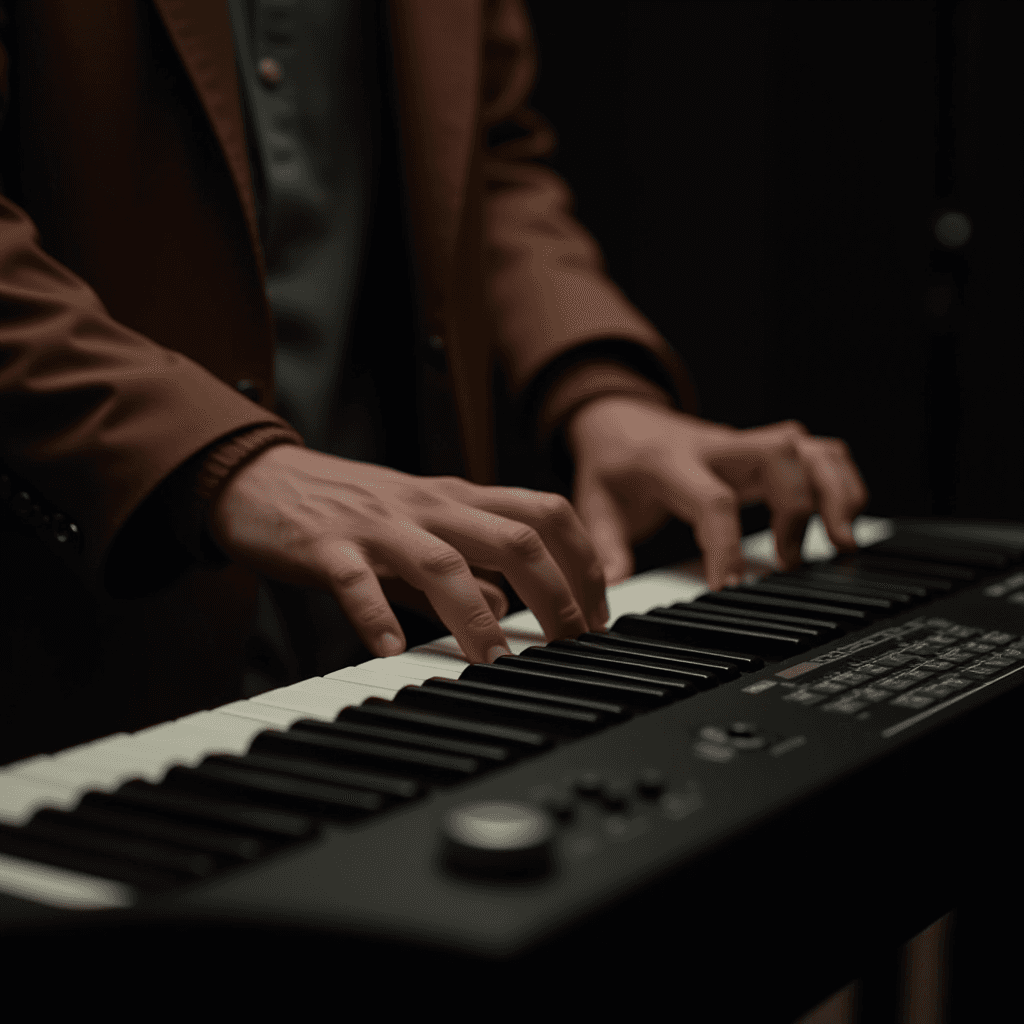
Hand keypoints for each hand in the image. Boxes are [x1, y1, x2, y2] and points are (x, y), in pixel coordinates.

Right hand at [207, 446, 608, 662]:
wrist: (261, 477)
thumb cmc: (347, 505)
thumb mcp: (419, 528)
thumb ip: (463, 565)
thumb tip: (505, 603)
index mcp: (458, 498)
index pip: (544, 513)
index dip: (583, 560)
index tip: (598, 612)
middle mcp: (430, 505)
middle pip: (514, 538)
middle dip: (556, 593)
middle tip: (572, 645)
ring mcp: (379, 524)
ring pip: (443, 562)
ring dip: (477, 616)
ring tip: (495, 663)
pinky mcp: (326, 546)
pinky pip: (357, 582)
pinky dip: (377, 618)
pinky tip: (393, 652)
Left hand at [566, 397, 868, 588]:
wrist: (618, 417)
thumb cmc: (612, 462)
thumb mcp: (594, 503)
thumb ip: (605, 547)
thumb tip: (612, 588)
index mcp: (670, 463)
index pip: (711, 500)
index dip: (726, 545)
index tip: (730, 587)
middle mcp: (717, 448)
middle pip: (779, 457)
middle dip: (798, 509)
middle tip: (791, 563)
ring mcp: (745, 445)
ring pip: (808, 449)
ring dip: (833, 494)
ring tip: (838, 544)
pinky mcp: (764, 450)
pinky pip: (820, 451)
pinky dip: (842, 481)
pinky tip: (841, 518)